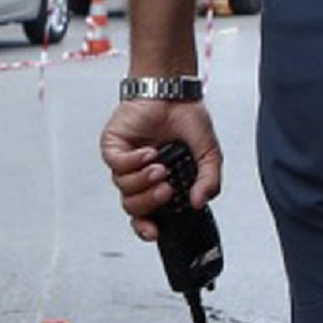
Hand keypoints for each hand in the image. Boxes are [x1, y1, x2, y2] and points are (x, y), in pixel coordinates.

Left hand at [99, 99, 221, 241]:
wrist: (174, 90)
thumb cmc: (186, 118)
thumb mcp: (208, 153)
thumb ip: (209, 179)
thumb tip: (201, 202)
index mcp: (158, 183)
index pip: (146, 215)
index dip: (147, 228)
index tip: (155, 232)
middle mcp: (139, 177)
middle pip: (132, 206)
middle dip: (149, 202)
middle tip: (166, 189)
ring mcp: (124, 163)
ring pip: (124, 188)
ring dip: (143, 180)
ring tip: (160, 166)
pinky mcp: (113, 148)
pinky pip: (116, 165)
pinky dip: (133, 162)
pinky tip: (149, 152)